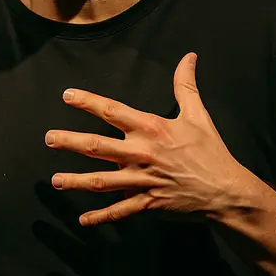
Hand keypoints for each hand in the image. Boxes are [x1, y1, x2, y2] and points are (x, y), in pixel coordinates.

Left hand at [46, 52, 251, 225]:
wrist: (226, 191)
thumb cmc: (211, 151)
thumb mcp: (197, 115)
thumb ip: (185, 85)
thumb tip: (189, 57)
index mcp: (151, 129)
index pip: (112, 111)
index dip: (88, 102)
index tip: (67, 96)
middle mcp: (142, 153)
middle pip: (98, 146)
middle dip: (70, 142)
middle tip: (48, 138)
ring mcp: (142, 181)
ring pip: (101, 181)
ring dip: (75, 181)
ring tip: (55, 180)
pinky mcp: (147, 203)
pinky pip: (119, 211)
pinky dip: (100, 217)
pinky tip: (83, 219)